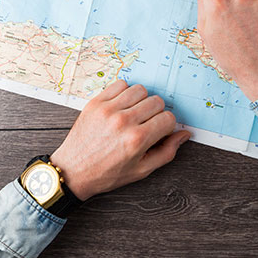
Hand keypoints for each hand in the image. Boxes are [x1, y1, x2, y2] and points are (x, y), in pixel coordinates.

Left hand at [50, 80, 189, 200]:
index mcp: (137, 140)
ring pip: (140, 89)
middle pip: (157, 101)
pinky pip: (120, 84)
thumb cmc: (108, 173)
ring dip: (142, 100)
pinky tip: (122, 106)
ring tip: (134, 113)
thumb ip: (167, 152)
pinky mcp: (96, 102)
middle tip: (147, 124)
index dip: (167, 126)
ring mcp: (108, 109)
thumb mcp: (142, 170)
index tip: (159, 131)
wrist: (73, 171)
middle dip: (157, 113)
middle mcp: (124, 122)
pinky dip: (125, 92)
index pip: (168, 118)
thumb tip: (184, 134)